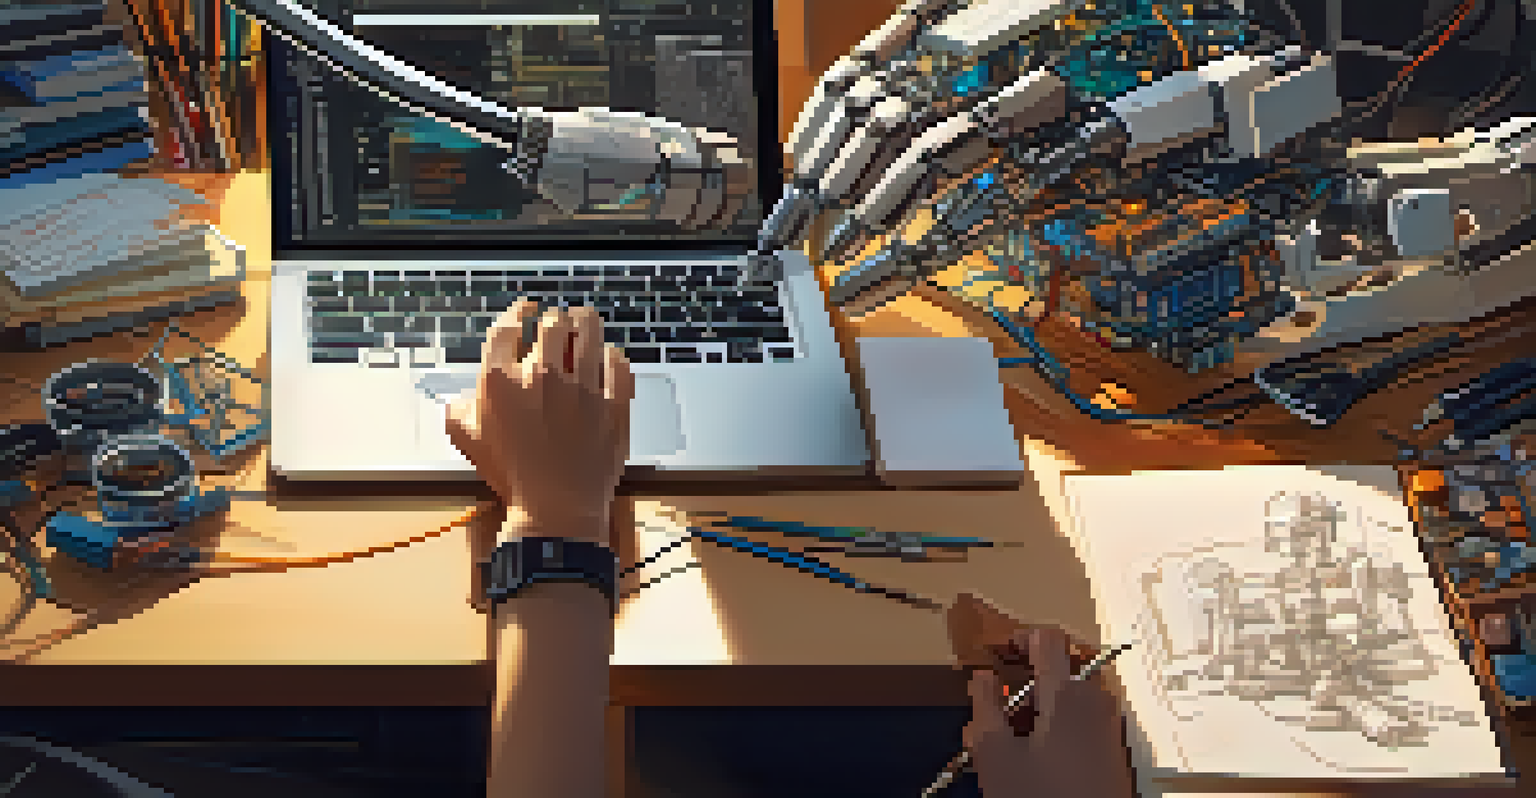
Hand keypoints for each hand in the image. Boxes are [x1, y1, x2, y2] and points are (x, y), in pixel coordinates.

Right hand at [444, 300, 633, 544]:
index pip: (509, 328)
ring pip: (590, 333)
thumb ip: (459, 411)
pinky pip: (619, 364)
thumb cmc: (511, 476)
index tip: (526, 309)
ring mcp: (582, 387)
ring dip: (586, 322)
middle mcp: (542, 376)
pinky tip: (610, 355)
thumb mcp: (469, 442)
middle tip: (558, 321)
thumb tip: (460, 398)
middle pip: (553, 324)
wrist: (556, 507)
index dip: (518, 312)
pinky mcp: (613, 403)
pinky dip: (613, 355)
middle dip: (555, 319)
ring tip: (586, 319)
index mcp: (503, 381)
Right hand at [963, 627, 1135, 797]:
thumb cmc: (1040, 797)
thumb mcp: (995, 754)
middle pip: (1058, 670)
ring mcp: (1108, 727)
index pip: (1046, 639)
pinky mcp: (1112, 752)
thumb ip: (984, 706)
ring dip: (1037, 709)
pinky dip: (1056, 727)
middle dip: (1024, 683)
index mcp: (1067, 692)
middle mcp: (1095, 701)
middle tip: (997, 707)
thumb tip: (983, 677)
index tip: (996, 653)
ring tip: (1009, 740)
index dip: (1018, 637)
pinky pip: (1082, 721)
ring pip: (1069, 698)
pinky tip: (1034, 759)